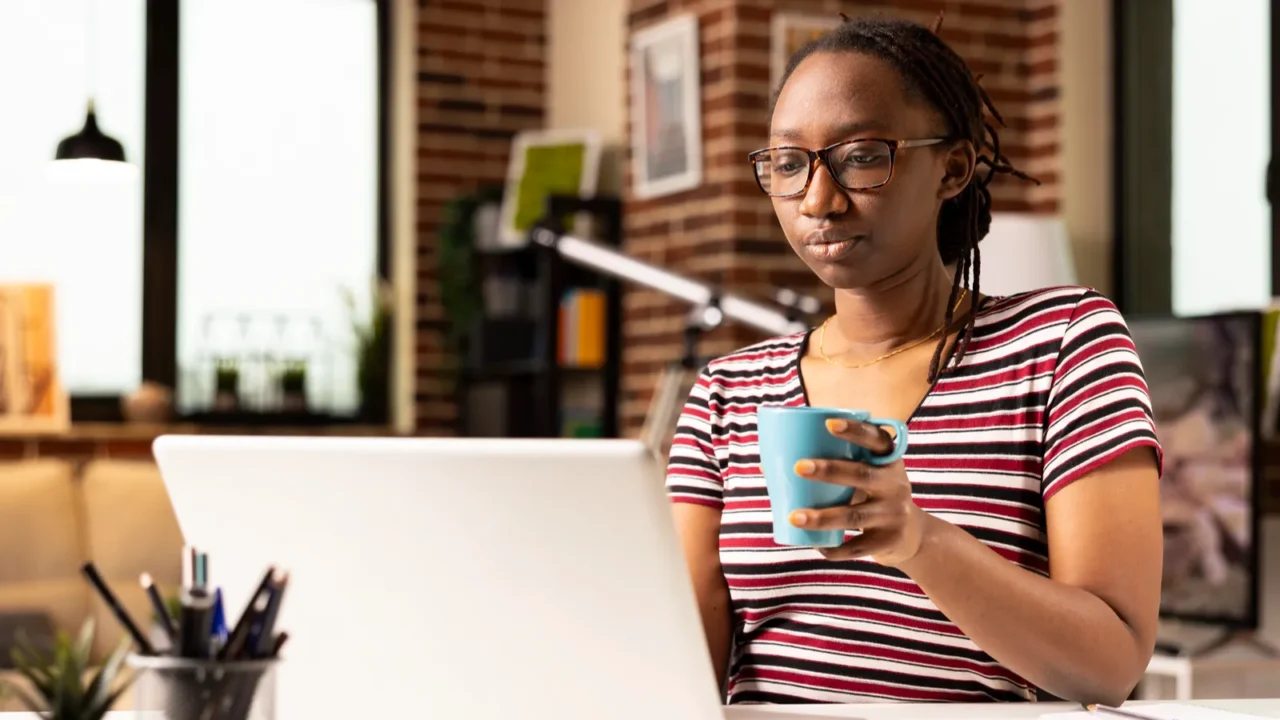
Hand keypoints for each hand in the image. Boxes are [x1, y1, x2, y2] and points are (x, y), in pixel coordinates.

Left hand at [788, 417, 932, 565]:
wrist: (911, 536)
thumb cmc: (871, 495)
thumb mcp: (865, 475)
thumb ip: (830, 467)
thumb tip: (766, 466)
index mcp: (888, 461)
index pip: (877, 440)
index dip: (856, 430)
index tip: (828, 423)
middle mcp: (896, 485)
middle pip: (862, 476)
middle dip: (830, 471)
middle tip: (798, 467)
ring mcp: (894, 514)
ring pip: (855, 516)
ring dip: (822, 517)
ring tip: (793, 516)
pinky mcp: (889, 541)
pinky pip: (858, 547)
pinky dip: (834, 549)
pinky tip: (815, 546)